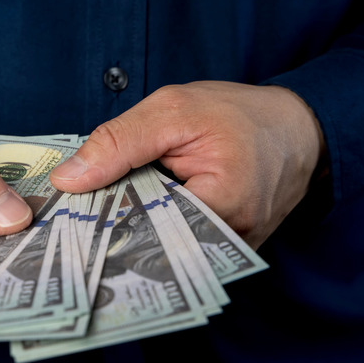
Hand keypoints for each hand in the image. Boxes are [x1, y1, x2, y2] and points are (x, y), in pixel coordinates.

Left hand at [50, 81, 325, 248]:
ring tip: (99, 215)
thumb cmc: (239, 114)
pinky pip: (181, 245)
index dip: (101, 221)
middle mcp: (229, 243)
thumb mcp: (174, 110)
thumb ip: (119, 143)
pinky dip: (156, 228)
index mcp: (222, 206)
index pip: (143, 229)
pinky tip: (134, 213)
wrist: (299, 127)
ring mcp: (230, 252)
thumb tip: (68, 180)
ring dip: (134, 229)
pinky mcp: (227, 250)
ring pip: (164, 248)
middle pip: (152, 247)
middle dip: (114, 230)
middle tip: (72, 219)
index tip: (64, 217)